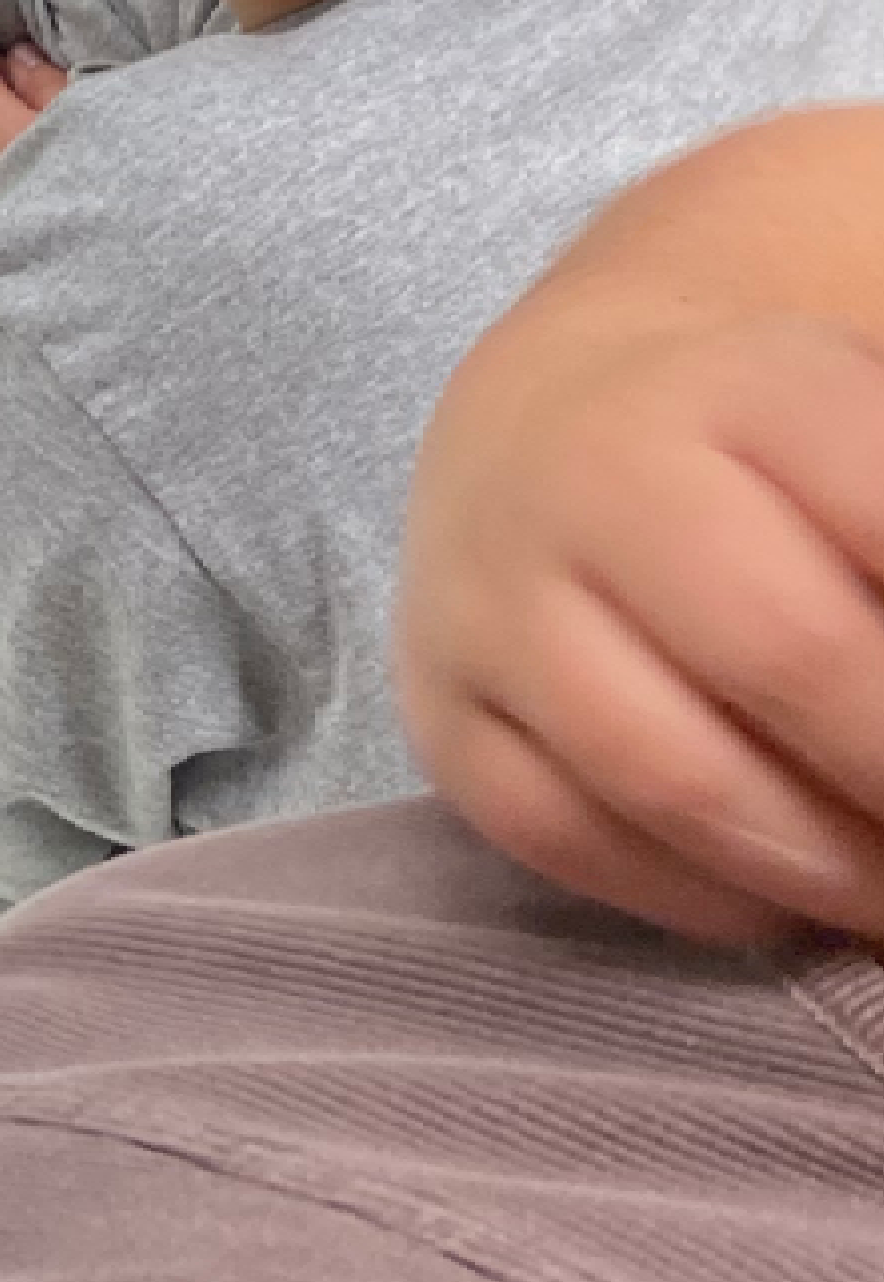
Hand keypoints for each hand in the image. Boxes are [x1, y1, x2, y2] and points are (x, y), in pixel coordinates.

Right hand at [402, 302, 883, 945]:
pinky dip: (701, 895)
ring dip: (831, 868)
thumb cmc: (790, 459)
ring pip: (670, 774)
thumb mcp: (881, 442)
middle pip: (792, 656)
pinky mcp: (441, 704)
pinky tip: (788, 885)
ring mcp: (498, 595)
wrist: (555, 428)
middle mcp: (601, 474)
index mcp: (758, 385)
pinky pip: (565, 835)